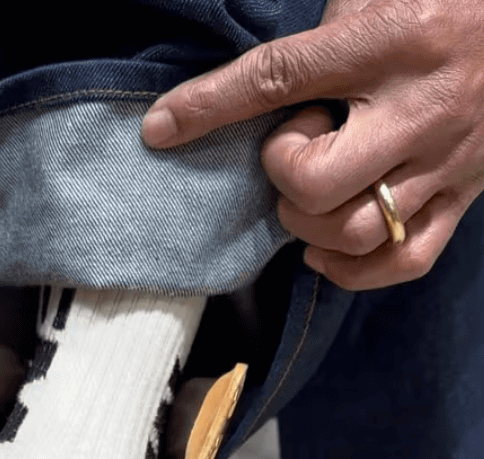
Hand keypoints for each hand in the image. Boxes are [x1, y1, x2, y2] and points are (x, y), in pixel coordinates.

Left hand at [142, 0, 483, 290]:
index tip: (162, 127)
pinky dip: (351, 268)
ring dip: (310, 222)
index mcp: (394, 39)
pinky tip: (326, 244)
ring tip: (315, 188)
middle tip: (296, 146)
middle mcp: (422, 106)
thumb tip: (248, 85)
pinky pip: (402, 260)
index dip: (210, 106)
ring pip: (354, 230)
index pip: (280, 79)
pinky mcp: (465, 196)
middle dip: (284, 174)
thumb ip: (323, 33)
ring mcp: (447, 160)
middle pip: (316, 182)